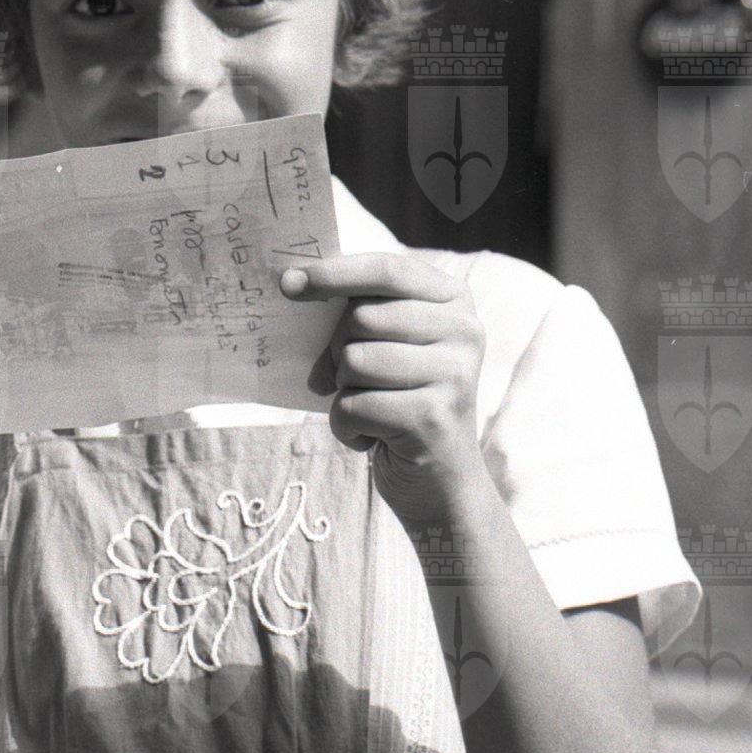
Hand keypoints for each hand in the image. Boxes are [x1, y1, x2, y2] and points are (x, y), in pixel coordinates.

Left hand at [281, 252, 487, 529]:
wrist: (441, 482)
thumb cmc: (400, 402)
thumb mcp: (389, 346)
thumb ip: (360, 312)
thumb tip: (294, 284)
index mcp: (453, 301)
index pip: (387, 270)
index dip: (333, 273)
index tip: (288, 282)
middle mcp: (464, 331)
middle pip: (362, 317)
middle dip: (336, 351)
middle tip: (349, 380)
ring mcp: (454, 374)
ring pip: (355, 361)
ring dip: (343, 392)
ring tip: (370, 409)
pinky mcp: (433, 417)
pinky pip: (352, 407)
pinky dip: (346, 427)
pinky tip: (372, 438)